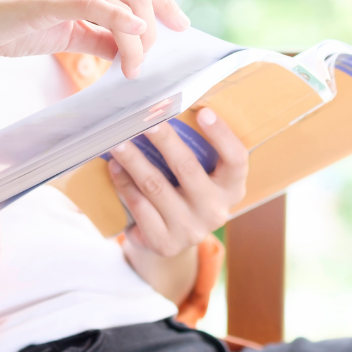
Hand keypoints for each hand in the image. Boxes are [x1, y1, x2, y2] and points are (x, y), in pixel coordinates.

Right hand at [0, 0, 187, 79]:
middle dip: (156, 27)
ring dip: (139, 40)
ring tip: (134, 69)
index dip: (164, 2)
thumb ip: (99, 35)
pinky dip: (122, 27)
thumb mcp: (64, 30)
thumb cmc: (7, 25)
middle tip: (151, 60)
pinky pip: (97, 7)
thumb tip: (130, 50)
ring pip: (124, 1)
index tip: (181, 26)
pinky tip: (132, 46)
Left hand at [108, 107, 247, 257]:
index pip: (236, 159)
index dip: (222, 135)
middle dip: (164, 140)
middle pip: (188, 168)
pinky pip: (139, 206)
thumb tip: (166, 108)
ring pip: (155, 186)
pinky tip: (115, 168)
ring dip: (133, 159)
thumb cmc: (187, 193)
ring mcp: (190, 230)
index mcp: (232, 189)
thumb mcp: (203, 175)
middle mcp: (216, 211)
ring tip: (118, 140)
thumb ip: (197, 150)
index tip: (203, 111)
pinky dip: (124, 184)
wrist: (174, 239)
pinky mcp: (165, 242)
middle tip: (145, 119)